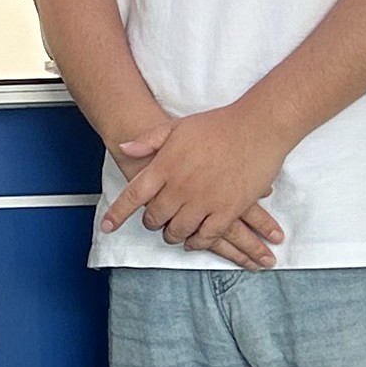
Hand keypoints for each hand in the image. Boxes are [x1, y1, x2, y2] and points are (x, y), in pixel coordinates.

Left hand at [104, 110, 288, 266]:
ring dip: (173, 235)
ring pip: (179, 231)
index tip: (107, 227)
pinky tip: (194, 241)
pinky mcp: (227, 210)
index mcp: (165, 167)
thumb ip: (149, 141)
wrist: (258, 127)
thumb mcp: (177, 127)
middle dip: (152, 223)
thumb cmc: (217, 124)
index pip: (133, 195)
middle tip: (155, 221)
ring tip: (174, 232)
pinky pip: (207, 236)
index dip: (118, 214)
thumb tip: (124, 148)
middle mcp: (180, 187)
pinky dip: (197, 242)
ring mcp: (204, 201)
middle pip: (155, 218)